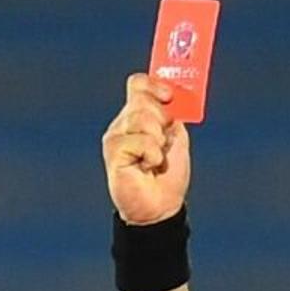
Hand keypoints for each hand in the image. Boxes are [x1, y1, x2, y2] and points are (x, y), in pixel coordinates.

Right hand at [103, 73, 191, 226]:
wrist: (161, 206)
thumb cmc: (167, 175)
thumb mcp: (176, 138)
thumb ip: (172, 115)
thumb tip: (171, 95)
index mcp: (137, 116)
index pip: (138, 85)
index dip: (154, 84)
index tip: (169, 96)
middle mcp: (123, 123)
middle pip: (141, 100)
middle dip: (161, 119)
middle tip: (163, 142)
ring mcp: (116, 137)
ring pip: (141, 118)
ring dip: (157, 141)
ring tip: (155, 159)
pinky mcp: (113, 152)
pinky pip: (140, 140)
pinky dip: (152, 154)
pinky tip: (147, 167)